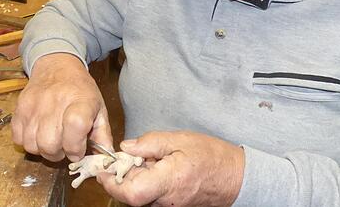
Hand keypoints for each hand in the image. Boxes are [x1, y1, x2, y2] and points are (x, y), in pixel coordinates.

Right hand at [11, 53, 112, 161]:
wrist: (56, 66)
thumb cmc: (80, 90)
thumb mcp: (98, 108)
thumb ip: (103, 134)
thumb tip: (105, 157)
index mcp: (80, 101)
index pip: (75, 126)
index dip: (76, 147)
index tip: (78, 150)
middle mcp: (54, 102)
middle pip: (49, 143)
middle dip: (58, 153)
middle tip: (64, 146)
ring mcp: (33, 106)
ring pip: (32, 145)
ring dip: (42, 150)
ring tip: (52, 139)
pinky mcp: (19, 109)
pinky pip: (18, 139)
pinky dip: (28, 142)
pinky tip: (38, 133)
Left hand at [96, 131, 243, 206]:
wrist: (235, 178)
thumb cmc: (211, 157)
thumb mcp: (180, 139)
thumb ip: (150, 143)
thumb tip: (126, 147)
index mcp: (168, 181)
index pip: (130, 193)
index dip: (111, 183)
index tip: (104, 169)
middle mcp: (166, 200)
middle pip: (131, 195)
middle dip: (121, 177)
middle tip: (125, 158)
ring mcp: (169, 206)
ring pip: (140, 196)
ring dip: (134, 179)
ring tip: (146, 161)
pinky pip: (150, 197)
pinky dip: (146, 183)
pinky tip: (155, 169)